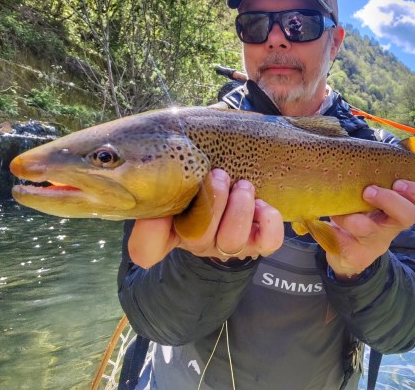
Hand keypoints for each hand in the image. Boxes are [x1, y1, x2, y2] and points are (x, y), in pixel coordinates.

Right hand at [127, 168, 284, 268]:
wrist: (234, 197)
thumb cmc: (202, 186)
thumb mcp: (181, 181)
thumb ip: (168, 177)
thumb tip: (163, 166)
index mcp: (171, 230)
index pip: (146, 248)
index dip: (150, 231)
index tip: (162, 206)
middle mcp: (198, 242)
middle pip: (198, 238)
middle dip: (213, 201)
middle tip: (218, 175)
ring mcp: (228, 245)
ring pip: (232, 240)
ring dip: (239, 208)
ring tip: (242, 186)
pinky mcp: (257, 243)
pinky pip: (269, 242)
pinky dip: (268, 221)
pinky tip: (261, 204)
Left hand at [327, 180, 414, 280]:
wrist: (348, 250)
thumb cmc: (365, 212)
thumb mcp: (379, 192)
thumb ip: (390, 171)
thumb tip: (414, 145)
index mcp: (401, 211)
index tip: (399, 181)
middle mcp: (391, 227)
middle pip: (407, 216)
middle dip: (391, 200)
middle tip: (370, 190)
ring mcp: (373, 242)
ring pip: (369, 229)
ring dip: (354, 216)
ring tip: (340, 209)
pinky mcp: (353, 253)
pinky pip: (344, 243)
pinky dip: (333, 229)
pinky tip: (326, 219)